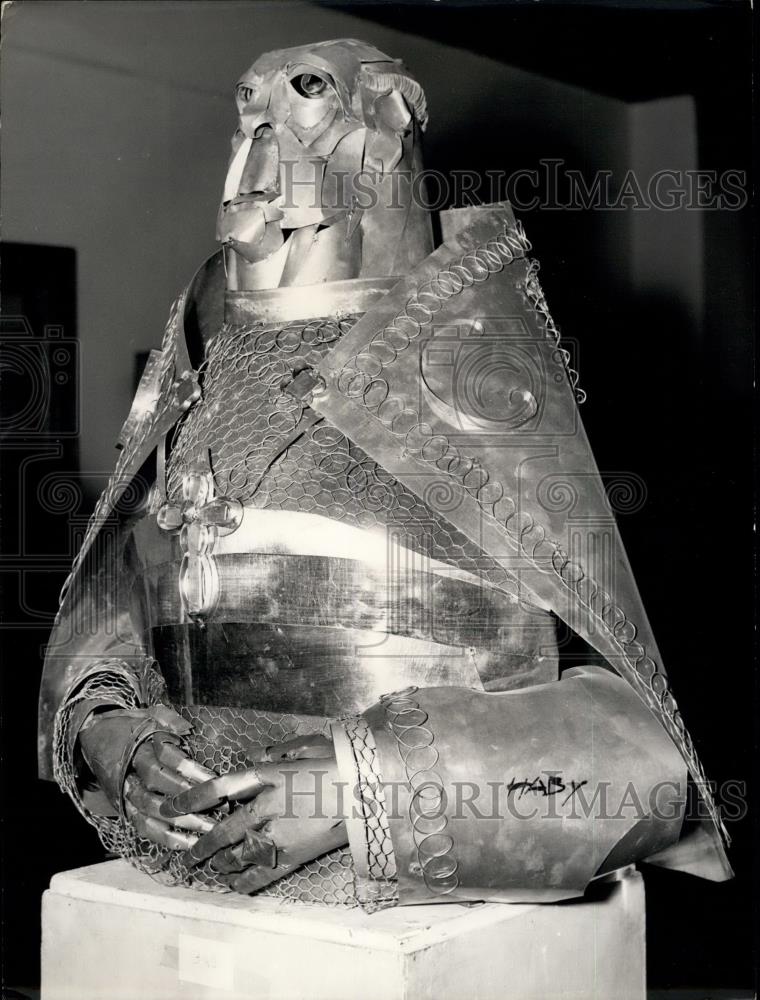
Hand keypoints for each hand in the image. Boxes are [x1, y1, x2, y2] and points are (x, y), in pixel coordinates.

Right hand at [79, 707, 217, 850]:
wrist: (95, 739)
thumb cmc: (130, 727)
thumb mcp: (148, 715)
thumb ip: (169, 720)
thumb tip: (189, 729)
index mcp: (136, 747)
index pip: (163, 759)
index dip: (188, 769)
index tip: (212, 777)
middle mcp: (129, 773)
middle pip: (158, 788)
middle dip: (190, 798)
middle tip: (219, 806)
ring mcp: (125, 795)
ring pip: (152, 812)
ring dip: (183, 822)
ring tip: (210, 828)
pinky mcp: (124, 810)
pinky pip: (144, 829)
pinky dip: (167, 838)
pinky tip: (190, 843)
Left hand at [161, 736, 346, 893]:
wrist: (369, 790)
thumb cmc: (340, 762)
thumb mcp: (306, 746)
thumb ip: (275, 752)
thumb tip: (252, 755)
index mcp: (269, 777)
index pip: (218, 789)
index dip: (190, 800)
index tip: (170, 808)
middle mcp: (269, 808)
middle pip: (224, 831)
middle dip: (203, 845)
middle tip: (190, 855)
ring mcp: (282, 835)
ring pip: (239, 854)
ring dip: (222, 862)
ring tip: (213, 866)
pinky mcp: (296, 854)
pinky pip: (263, 873)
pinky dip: (245, 881)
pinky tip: (234, 885)